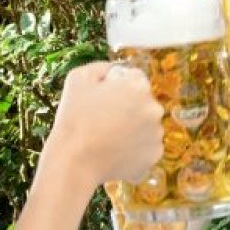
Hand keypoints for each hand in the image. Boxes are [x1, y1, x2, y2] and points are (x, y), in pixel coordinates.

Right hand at [47, 61, 164, 186]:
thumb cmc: (73, 119)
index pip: (135, 78)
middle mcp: (154, 109)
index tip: (105, 100)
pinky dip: (134, 149)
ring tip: (108, 138)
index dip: (118, 87)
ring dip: (133, 128)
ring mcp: (156, 134)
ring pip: (146, 125)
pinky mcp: (154, 155)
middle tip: (105, 120)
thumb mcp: (77, 78)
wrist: (74, 162)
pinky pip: (146, 146)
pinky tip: (115, 151)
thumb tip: (114, 71)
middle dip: (128, 108)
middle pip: (143, 102)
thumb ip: (101, 67)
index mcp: (138, 87)